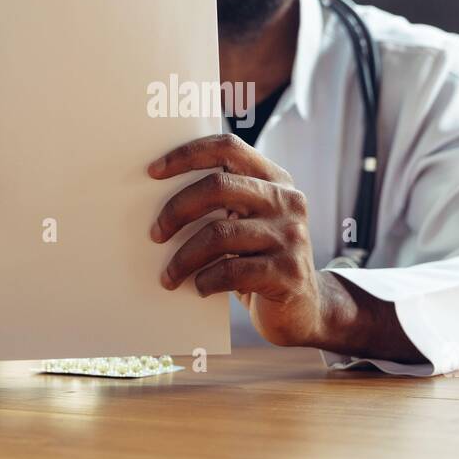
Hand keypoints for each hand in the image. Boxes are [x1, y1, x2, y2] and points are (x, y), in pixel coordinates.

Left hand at [148, 132, 327, 347]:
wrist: (304, 309)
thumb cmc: (261, 261)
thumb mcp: (249, 224)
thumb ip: (224, 204)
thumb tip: (158, 198)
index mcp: (275, 180)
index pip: (228, 148)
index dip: (187, 155)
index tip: (153, 172)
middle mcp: (287, 201)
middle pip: (219, 186)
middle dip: (177, 209)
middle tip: (155, 233)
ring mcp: (291, 236)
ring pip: (220, 234)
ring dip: (184, 257)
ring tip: (169, 275)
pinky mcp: (288, 272)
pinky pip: (232, 271)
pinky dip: (206, 280)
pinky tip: (199, 287)